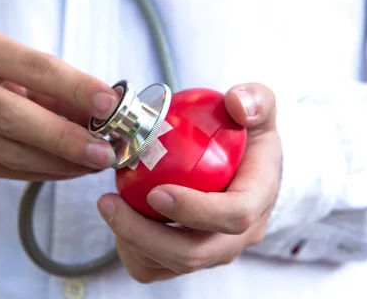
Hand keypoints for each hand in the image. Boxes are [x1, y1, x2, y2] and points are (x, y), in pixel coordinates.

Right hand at [0, 25, 117, 180]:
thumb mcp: (18, 64)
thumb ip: (58, 86)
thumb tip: (109, 110)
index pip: (35, 68)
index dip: (76, 88)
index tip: (111, 105)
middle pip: (16, 117)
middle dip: (67, 139)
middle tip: (105, 153)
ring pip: (12, 152)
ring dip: (60, 162)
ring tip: (94, 163)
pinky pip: (6, 170)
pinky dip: (44, 172)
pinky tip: (69, 169)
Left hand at [97, 83, 280, 282]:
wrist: (243, 164)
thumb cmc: (246, 135)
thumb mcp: (258, 108)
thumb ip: (255, 99)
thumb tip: (236, 103)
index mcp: (258, 199)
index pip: (234, 216)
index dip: (195, 210)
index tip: (155, 192)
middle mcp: (238, 236)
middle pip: (193, 253)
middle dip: (145, 235)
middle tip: (109, 202)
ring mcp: (213, 250)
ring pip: (169, 265)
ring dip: (131, 240)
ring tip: (108, 205)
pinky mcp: (188, 256)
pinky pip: (155, 268)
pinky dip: (130, 248)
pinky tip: (118, 215)